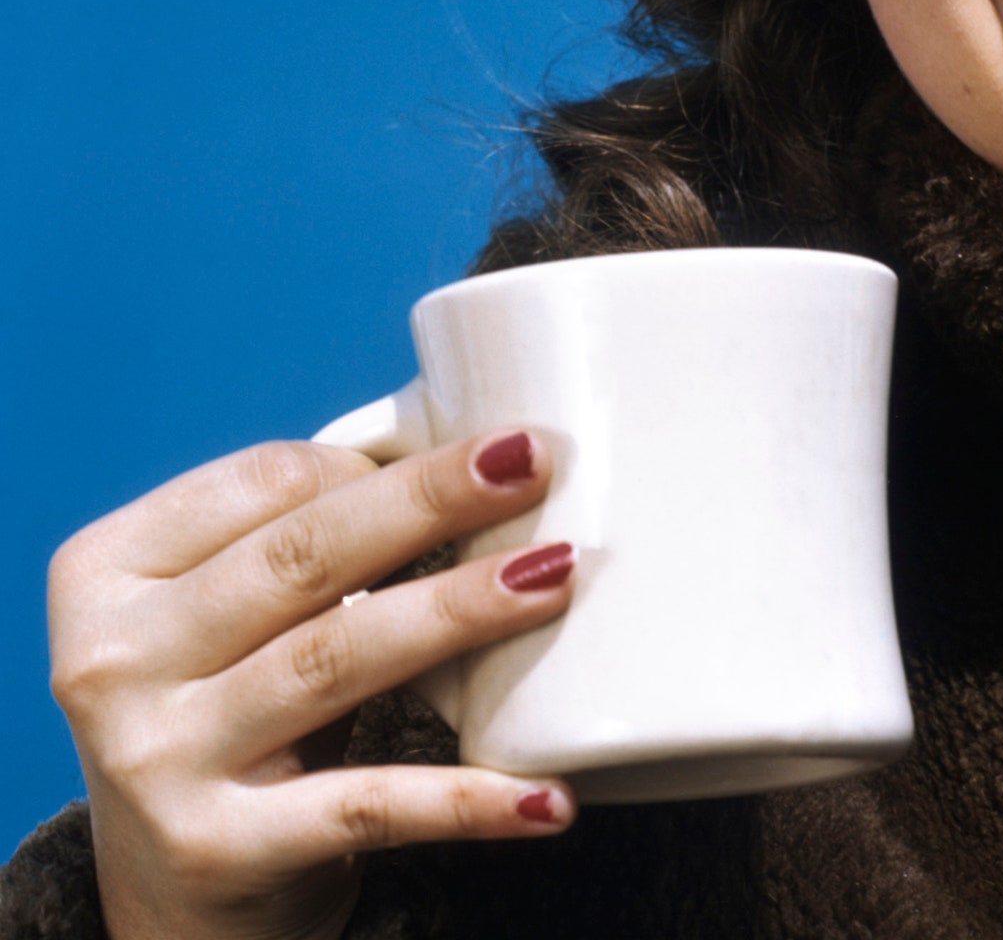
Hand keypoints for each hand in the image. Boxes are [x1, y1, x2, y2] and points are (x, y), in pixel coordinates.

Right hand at [49, 432, 579, 939]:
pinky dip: (463, 800)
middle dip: (431, 501)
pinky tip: (546, 796)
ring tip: (553, 576)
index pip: (264, 483)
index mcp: (106, 574)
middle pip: (304, 558)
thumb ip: (306, 540)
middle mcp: (113, 663)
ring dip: (459, 612)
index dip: (378, 463)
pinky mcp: (219, 848)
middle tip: (533, 464)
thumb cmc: (234, 707)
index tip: (477, 451)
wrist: (172, 893)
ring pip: (337, 658)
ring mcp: (158, 758)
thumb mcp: (228, 618)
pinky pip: (365, 808)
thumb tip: (481, 459)